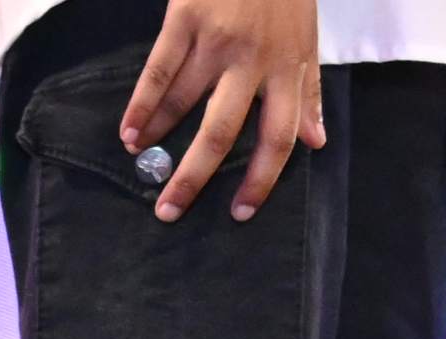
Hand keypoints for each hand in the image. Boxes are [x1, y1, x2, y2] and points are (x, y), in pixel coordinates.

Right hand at [125, 0, 324, 223]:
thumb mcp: (307, 37)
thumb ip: (308, 90)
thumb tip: (316, 141)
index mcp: (288, 68)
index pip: (279, 136)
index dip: (261, 179)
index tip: (240, 212)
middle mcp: (254, 60)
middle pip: (222, 132)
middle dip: (192, 178)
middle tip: (168, 210)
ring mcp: (218, 39)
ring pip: (185, 103)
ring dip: (158, 138)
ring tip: (141, 162)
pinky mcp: (187, 18)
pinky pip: (159, 70)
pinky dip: (141, 103)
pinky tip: (129, 130)